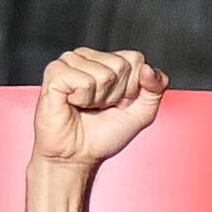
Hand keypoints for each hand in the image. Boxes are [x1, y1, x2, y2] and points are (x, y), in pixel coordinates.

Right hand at [27, 48, 164, 170]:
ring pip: (105, 74)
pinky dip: (84, 99)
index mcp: (108, 61)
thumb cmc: (105, 133)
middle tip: (100, 106)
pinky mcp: (55, 72)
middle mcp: (88, 57)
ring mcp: (69, 62)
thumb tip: (148, 68)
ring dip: (99, 98)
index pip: (136, 59)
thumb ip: (156, 87)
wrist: (79, 154)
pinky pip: (85, 82)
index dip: (134, 87)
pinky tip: (73, 103)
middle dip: (116, 94)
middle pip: (122, 65)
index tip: (119, 102)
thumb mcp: (143, 111)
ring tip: (86, 106)